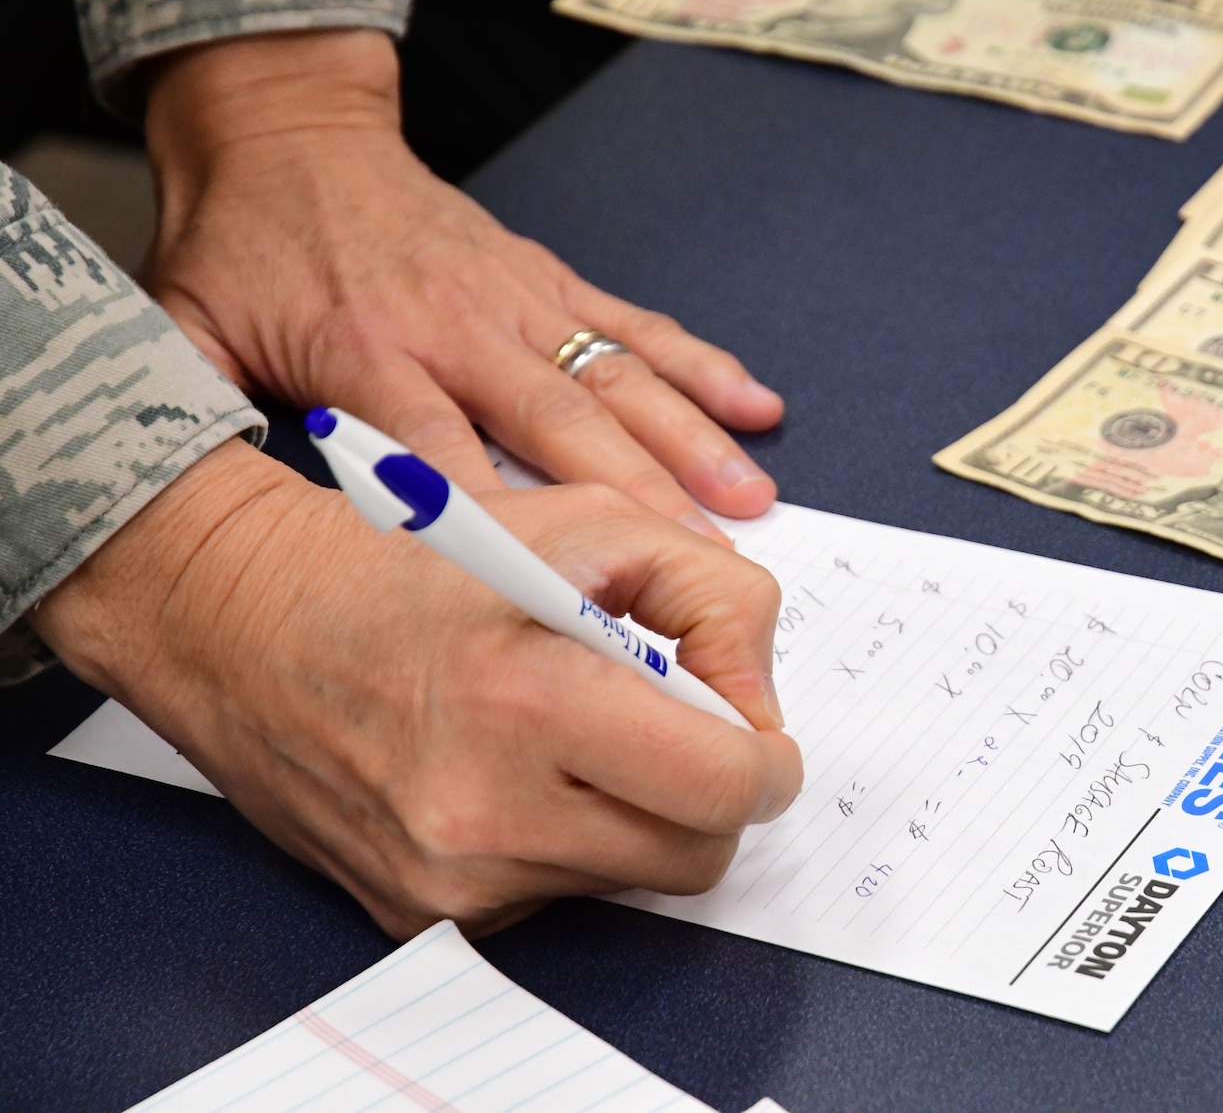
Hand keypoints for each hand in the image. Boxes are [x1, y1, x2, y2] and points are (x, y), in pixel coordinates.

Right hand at [30, 440, 802, 937]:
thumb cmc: (417, 559)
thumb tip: (757, 699)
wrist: (241, 618)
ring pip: (627, 881)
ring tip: (581, 734)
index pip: (721, 786)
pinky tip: (516, 770)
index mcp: (531, 700)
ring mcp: (447, 878)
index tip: (758, 735)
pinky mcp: (415, 913)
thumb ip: (712, 595)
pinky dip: (565, 840)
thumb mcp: (588, 524)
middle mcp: (486, 811)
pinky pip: (552, 895)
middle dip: (713, 795)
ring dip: (637, 817)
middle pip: (694, 856)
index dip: (765, 760)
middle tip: (684, 731)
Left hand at [141, 29, 781, 543]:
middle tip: (700, 559)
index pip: (438, 447)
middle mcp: (457, 325)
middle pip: (557, 421)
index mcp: (366, 351)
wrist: (287, 131)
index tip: (556, 579)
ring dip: (688, 438)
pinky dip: (700, 363)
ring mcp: (514, 298)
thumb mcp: (188, 330)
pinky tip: (757, 405)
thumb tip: (187, 504)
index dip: (498, 512)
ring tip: (749, 498)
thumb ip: (197, 413)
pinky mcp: (548, 278)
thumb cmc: (241, 246)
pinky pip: (635, 323)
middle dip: (636, 492)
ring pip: (614, 376)